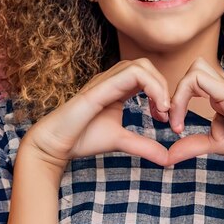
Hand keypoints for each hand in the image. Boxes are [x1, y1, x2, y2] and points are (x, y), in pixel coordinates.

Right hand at [20, 58, 172, 174]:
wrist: (55, 144)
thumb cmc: (83, 139)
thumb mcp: (122, 142)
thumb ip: (144, 146)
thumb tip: (168, 158)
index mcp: (117, 88)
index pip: (146, 75)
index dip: (162, 92)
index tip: (165, 117)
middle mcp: (111, 79)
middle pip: (146, 65)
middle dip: (164, 85)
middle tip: (166, 113)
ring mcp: (104, 81)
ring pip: (141, 65)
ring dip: (159, 85)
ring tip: (162, 110)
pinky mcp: (100, 88)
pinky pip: (131, 75)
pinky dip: (151, 87)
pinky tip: (155, 108)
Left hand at [166, 57, 223, 178]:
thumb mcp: (216, 142)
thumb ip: (193, 144)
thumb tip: (168, 155)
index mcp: (223, 92)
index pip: (194, 79)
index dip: (177, 99)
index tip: (175, 127)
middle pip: (195, 67)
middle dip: (175, 91)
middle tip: (170, 118)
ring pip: (195, 68)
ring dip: (178, 93)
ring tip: (175, 120)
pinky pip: (198, 79)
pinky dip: (181, 98)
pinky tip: (181, 125)